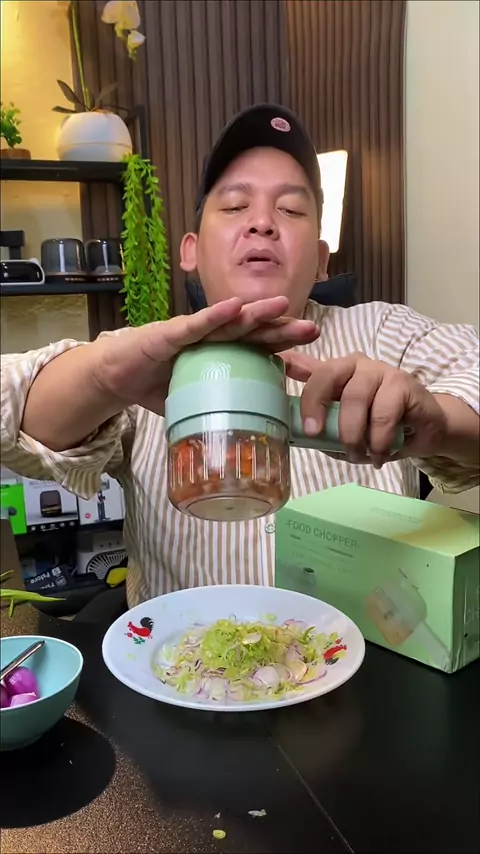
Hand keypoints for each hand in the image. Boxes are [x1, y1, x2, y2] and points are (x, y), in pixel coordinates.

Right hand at [96, 297, 318, 414]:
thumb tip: (243, 435)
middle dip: (283, 330)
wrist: (115, 377)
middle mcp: (211, 339)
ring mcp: (192, 334)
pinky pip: (195, 325)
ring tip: (282, 306)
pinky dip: (214, 315)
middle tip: (313, 329)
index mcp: (221, 355)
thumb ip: (217, 408)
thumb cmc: (155, 385)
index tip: (313, 360)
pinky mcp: (169, 333)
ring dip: (257, 314)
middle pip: (254, 333)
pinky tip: (235, 306)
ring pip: (230, 323)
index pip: (259, 351)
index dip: (285, 352)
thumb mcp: (194, 402)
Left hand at [282, 351, 448, 466]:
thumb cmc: (379, 428)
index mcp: (337, 372)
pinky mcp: (404, 383)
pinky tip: (379, 455)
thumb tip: (292, 432)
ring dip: (352, 434)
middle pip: (328, 375)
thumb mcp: (345, 428)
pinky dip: (378, 440)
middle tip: (315, 435)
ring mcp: (381, 370)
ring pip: (356, 398)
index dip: (301, 392)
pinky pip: (384, 413)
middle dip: (317, 405)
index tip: (297, 417)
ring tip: (357, 455)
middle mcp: (357, 365)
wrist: (426, 430)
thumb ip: (323, 423)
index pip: (312, 373)